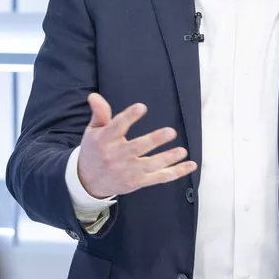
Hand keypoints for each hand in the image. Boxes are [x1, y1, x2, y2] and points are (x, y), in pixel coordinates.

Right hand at [75, 93, 196, 198]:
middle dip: (154, 140)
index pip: (116, 127)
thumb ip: (99, 113)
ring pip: (150, 165)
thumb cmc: (94, 151)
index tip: (142, 107)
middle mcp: (116, 156)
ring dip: (168, 158)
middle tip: (170, 132)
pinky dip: (175, 172)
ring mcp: (128, 171)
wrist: (88, 181)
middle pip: (136, 148)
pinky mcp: (137, 182)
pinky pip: (159, 178)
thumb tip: (94, 96)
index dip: (129, 116)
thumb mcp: (93, 130)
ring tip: (182, 151)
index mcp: (104, 140)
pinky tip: (189, 165)